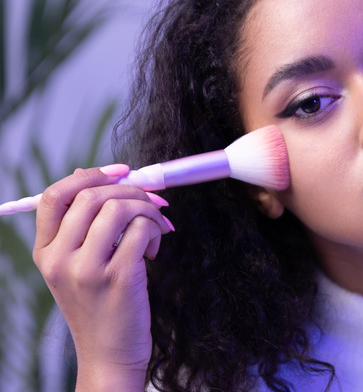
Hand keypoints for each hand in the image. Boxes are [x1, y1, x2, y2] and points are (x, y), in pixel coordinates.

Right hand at [32, 165, 172, 390]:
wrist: (110, 352)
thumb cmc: (102, 303)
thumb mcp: (80, 263)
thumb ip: (84, 222)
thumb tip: (93, 174)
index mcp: (46, 251)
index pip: (56, 196)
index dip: (91, 175)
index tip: (121, 171)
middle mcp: (59, 259)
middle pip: (92, 196)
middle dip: (132, 190)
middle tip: (152, 202)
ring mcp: (86, 269)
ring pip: (120, 209)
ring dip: (148, 210)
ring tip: (154, 230)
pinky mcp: (118, 278)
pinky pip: (141, 230)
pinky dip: (155, 230)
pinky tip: (153, 250)